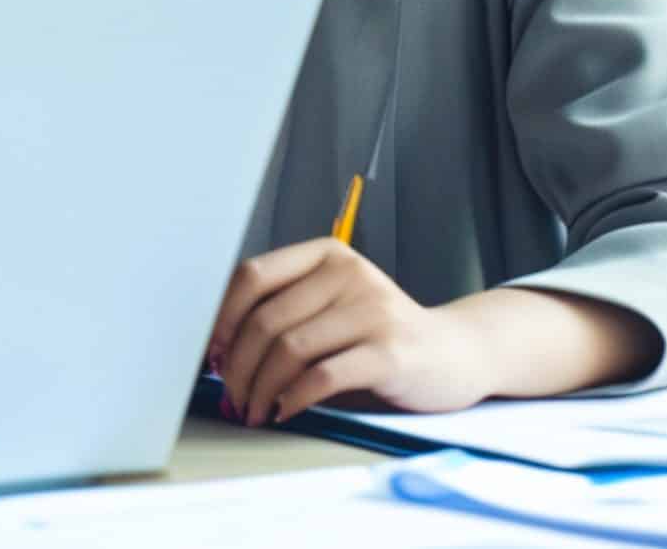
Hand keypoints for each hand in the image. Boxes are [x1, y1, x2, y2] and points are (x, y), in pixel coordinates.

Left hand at [208, 239, 491, 426]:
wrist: (455, 353)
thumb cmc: (378, 333)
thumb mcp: (333, 304)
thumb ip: (287, 310)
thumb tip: (217, 349)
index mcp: (326, 254)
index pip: (252, 275)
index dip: (221, 318)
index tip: (210, 354)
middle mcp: (348, 274)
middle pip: (266, 319)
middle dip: (237, 366)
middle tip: (231, 397)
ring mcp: (372, 310)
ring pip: (289, 350)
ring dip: (260, 388)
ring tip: (253, 411)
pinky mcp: (390, 351)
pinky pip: (322, 376)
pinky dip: (293, 398)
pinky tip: (284, 411)